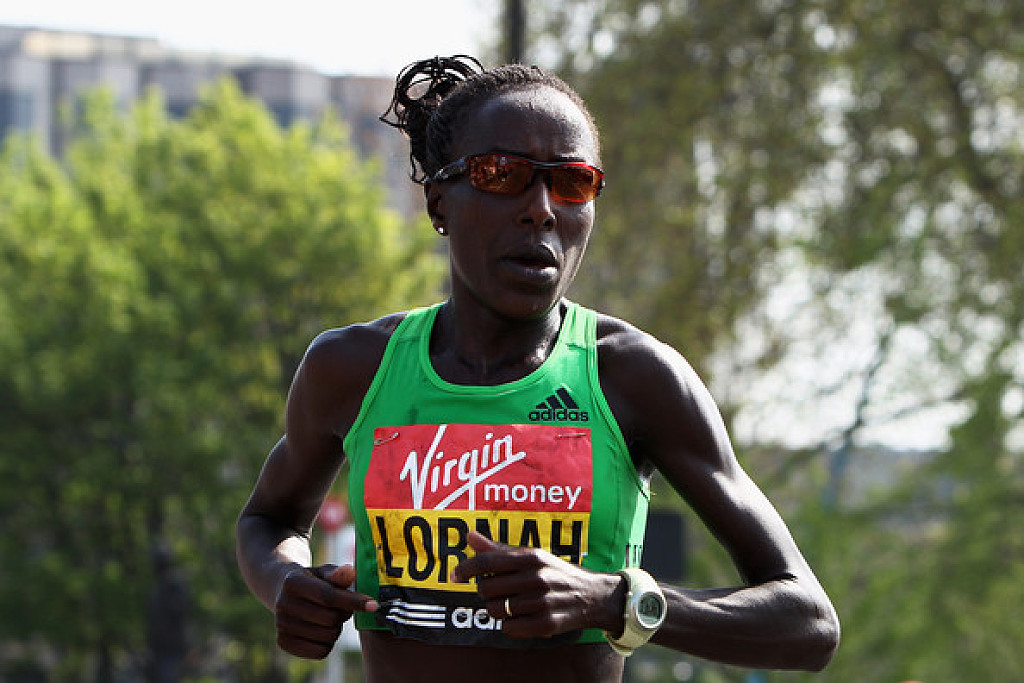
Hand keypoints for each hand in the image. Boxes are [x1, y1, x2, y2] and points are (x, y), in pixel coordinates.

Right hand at [274, 563, 377, 658]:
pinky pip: (320, 652)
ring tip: (329, 617)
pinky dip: (328, 643)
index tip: (374, 605)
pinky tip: (322, 630)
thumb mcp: (325, 572)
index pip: (329, 596)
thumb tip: (351, 572)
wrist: (285, 593)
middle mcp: (283, 604)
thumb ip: (339, 574)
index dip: (353, 601)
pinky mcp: (283, 642)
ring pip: (327, 636)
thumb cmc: (313, 580)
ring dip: (336, 628)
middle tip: (342, 607)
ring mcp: (281, 625)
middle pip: (330, 618)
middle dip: (344, 614)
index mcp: (293, 582)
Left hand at [450, 531, 623, 638]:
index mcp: (531, 557)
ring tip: (511, 604)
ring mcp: (541, 602)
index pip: (488, 562)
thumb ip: (499, 549)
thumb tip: (469, 536)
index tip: (454, 575)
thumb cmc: (556, 573)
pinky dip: (509, 625)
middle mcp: (536, 578)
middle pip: (486, 588)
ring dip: (497, 609)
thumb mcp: (532, 556)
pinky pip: (508, 628)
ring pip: (495, 610)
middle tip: (497, 590)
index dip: (466, 568)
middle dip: (485, 591)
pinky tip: (520, 617)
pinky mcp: (546, 624)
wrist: (593, 596)